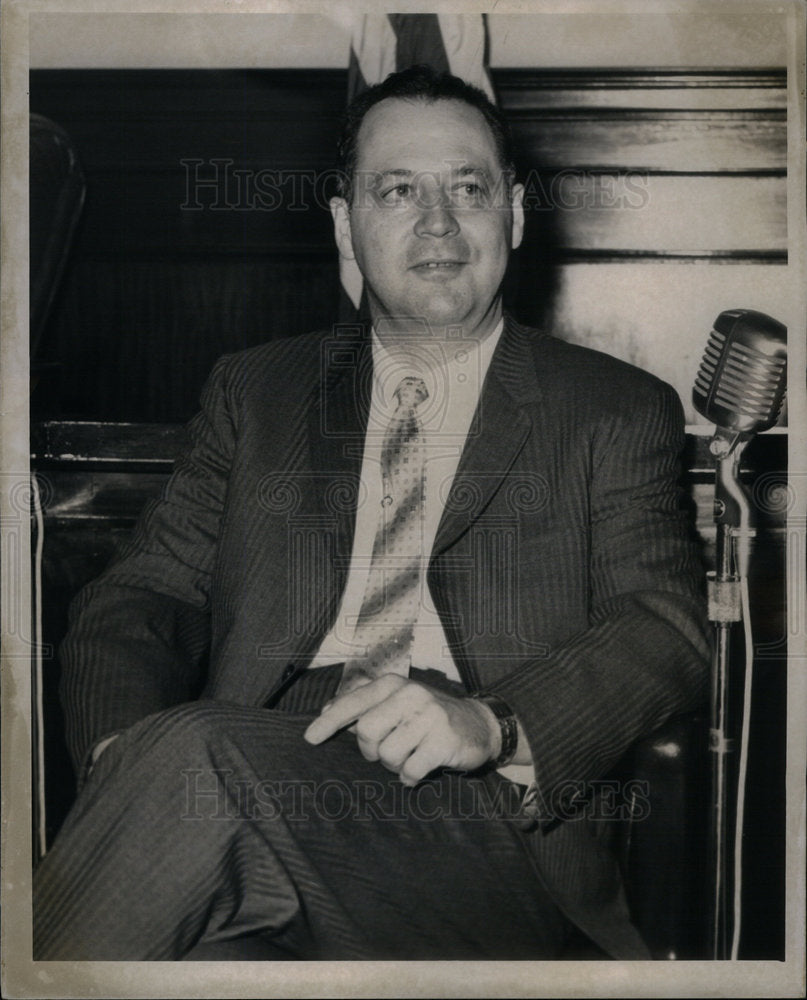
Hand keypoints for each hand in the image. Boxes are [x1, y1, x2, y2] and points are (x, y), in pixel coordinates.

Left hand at [303, 674, 500, 786]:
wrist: (479, 725)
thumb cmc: (428, 716)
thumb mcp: (397, 702)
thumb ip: (363, 705)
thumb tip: (327, 709)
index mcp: (392, 684)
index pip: (352, 703)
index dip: (328, 722)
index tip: (309, 738)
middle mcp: (409, 695)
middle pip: (367, 733)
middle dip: (372, 751)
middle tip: (388, 751)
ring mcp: (429, 716)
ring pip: (387, 754)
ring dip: (395, 765)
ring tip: (410, 756)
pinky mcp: (443, 740)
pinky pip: (410, 770)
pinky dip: (410, 777)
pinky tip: (421, 769)